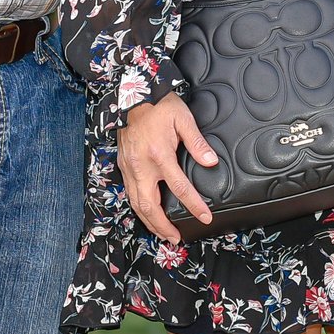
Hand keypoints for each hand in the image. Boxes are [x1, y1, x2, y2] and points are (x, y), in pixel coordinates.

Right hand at [118, 93, 219, 242]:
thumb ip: (197, 143)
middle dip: (163, 226)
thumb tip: (211, 162)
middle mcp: (141, 166)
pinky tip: (147, 214)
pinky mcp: (123, 166)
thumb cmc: (159, 106)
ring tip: (163, 233)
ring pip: (137, 204)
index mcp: (159, 155)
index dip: (193, 205)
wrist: (132, 95)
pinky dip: (139, 209)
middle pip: (151, 206)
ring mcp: (129, 168)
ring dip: (149, 222)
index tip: (204, 217)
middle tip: (176, 238)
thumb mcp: (183, 119)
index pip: (179, 188)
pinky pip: (130, 194)